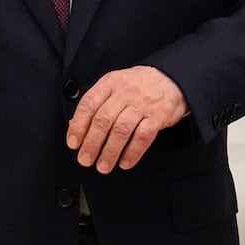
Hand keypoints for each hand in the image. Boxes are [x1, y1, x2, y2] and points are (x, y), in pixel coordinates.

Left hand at [66, 66, 187, 172]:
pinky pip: (142, 137)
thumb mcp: (115, 85)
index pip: (88, 105)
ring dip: (110, 151)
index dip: (78, 126)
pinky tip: (125, 162)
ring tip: (103, 166)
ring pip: (121, 130)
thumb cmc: (138, 85)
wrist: (171, 78)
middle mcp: (124, 92)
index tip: (73, 143)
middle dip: (91, 143)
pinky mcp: (158, 116)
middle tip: (85, 159)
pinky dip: (132, 152)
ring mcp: (142, 104)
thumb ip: (98, 102)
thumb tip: (76, 125)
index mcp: (110, 83)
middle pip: (102, 120)